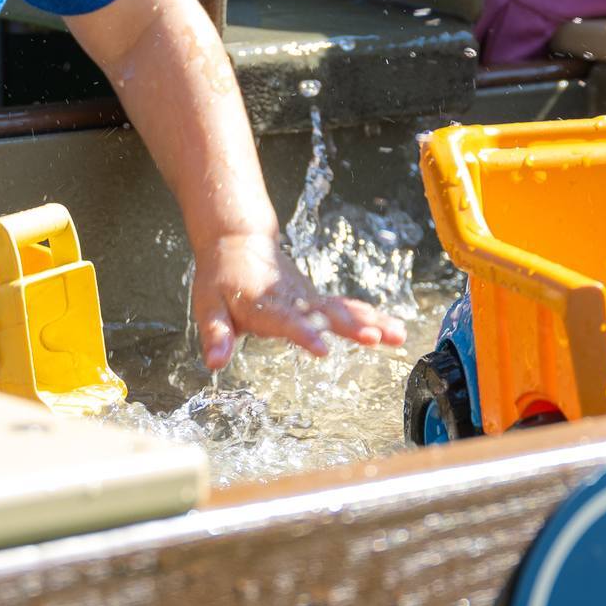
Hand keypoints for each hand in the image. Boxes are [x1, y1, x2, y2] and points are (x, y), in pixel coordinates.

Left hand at [193, 229, 407, 369]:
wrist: (238, 242)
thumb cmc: (221, 279)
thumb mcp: (207, 306)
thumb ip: (215, 334)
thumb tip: (214, 363)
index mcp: (266, 303)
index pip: (287, 321)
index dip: (304, 334)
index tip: (322, 349)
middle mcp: (294, 300)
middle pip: (326, 313)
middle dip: (352, 326)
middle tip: (375, 338)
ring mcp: (310, 298)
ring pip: (345, 309)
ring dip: (373, 322)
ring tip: (399, 336)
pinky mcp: (318, 300)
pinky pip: (348, 308)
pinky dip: (373, 317)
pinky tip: (395, 330)